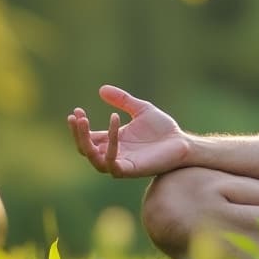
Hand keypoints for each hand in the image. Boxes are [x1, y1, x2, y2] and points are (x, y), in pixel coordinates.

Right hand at [67, 85, 191, 177]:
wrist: (181, 142)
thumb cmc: (162, 129)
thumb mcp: (141, 109)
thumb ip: (123, 100)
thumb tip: (102, 89)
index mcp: (113, 141)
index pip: (88, 138)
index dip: (80, 126)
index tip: (76, 111)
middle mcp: (114, 154)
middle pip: (85, 149)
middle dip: (78, 133)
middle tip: (78, 117)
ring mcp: (121, 163)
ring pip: (93, 159)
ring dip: (85, 141)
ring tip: (84, 121)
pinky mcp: (130, 170)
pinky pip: (112, 162)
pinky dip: (111, 145)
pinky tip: (115, 124)